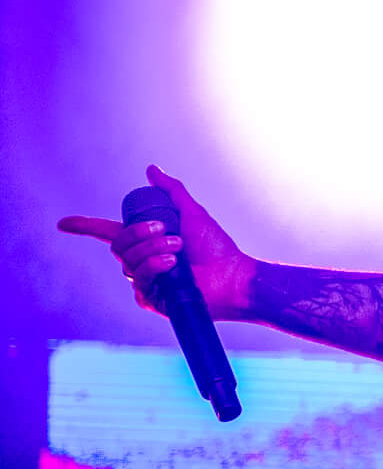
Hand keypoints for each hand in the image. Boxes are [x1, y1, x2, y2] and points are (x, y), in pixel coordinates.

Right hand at [58, 165, 258, 321]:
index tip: (63, 223)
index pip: (107, 232)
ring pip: (127, 261)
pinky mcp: (150, 299)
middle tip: (169, 231)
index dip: (84, 227)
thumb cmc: (217, 247)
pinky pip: (138, 279)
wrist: (234, 276)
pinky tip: (173, 264)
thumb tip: (151, 170)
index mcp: (146, 241)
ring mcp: (144, 281)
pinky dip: (154, 266)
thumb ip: (171, 192)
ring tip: (179, 248)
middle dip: (140, 234)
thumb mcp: (192, 213)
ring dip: (153, 249)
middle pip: (116, 245)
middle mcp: (141, 261)